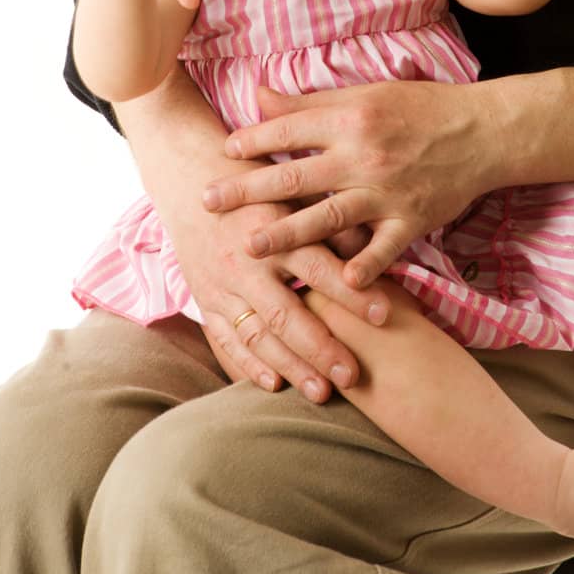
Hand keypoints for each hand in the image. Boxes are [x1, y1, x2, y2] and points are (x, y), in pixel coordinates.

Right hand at [163, 178, 392, 399]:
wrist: (189, 180)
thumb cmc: (256, 184)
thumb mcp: (294, 192)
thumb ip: (329, 223)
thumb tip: (371, 249)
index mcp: (275, 231)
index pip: (318, 268)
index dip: (351, 293)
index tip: (384, 314)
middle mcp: (247, 263)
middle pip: (287, 314)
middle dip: (321, 349)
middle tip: (352, 376)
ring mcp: (222, 286)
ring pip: (258, 335)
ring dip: (291, 367)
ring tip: (321, 393)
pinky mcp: (205, 300)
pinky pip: (226, 339)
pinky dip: (248, 364)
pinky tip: (273, 384)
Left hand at [202, 81, 499, 288]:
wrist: (482, 131)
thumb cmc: (421, 107)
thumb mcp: (366, 94)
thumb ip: (310, 102)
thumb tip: (258, 96)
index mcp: (352, 117)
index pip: (290, 129)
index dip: (252, 140)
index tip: (222, 152)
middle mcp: (365, 155)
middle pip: (296, 175)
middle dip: (247, 190)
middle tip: (209, 203)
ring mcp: (388, 192)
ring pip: (328, 217)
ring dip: (287, 234)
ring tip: (250, 247)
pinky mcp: (412, 221)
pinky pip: (384, 249)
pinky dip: (365, 267)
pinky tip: (343, 285)